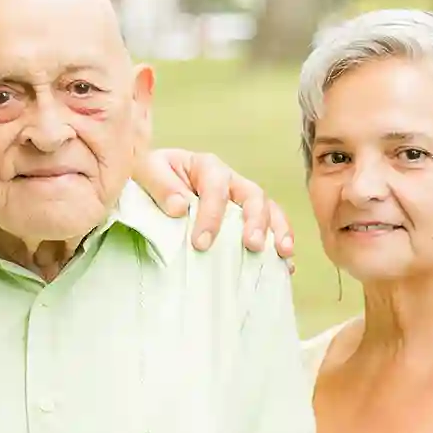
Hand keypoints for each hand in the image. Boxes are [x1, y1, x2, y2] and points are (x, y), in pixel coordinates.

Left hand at [138, 148, 297, 261]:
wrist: (153, 185)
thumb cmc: (151, 177)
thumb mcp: (146, 171)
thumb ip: (160, 185)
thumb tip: (180, 207)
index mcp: (206, 166)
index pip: (216, 188)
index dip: (212, 215)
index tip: (200, 243)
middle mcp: (231, 181)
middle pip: (253, 195)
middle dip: (255, 221)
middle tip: (252, 245)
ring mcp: (242, 200)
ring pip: (269, 210)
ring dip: (278, 230)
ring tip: (282, 253)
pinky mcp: (246, 220)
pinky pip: (271, 228)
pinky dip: (280, 244)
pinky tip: (285, 265)